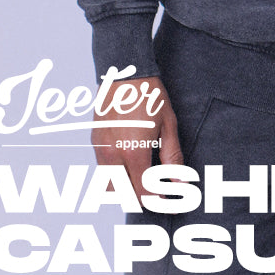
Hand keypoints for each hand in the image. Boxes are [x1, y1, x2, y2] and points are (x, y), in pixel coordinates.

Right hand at [92, 75, 182, 196]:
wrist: (124, 71)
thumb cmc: (149, 94)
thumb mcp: (168, 124)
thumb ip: (173, 156)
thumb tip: (179, 182)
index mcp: (134, 153)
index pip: (143, 193)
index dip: (157, 202)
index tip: (168, 202)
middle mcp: (113, 155)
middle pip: (123, 196)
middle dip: (141, 199)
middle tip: (157, 192)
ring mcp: (101, 149)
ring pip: (108, 187)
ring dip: (124, 190)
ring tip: (142, 180)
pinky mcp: (95, 142)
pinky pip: (102, 171)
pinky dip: (114, 176)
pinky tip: (129, 164)